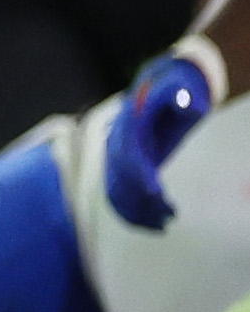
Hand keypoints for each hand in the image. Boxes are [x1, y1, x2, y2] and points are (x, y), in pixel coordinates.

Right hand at [107, 51, 218, 230]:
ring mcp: (118, 156)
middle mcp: (117, 144)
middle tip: (168, 218)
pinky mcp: (125, 166)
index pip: (129, 157)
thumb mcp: (180, 86)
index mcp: (129, 127)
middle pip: (122, 179)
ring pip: (118, 190)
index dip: (140, 176)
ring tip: (163, 227)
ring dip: (137, 211)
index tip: (156, 193)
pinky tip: (153, 224)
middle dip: (142, 201)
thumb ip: (183, 96)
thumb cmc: (174, 86)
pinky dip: (133, 211)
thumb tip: (194, 107)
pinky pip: (122, 193)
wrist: (157, 84)